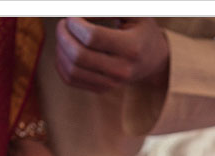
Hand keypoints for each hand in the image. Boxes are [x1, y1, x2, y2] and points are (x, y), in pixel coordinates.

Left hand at [55, 17, 169, 91]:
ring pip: (72, 70)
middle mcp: (122, 70)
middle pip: (79, 55)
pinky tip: (65, 50)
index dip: (75, 23)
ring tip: (64, 36)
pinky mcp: (102, 89)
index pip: (92, 37)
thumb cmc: (140, 29)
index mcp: (132, 48)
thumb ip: (106, 9)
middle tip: (64, 24)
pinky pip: (70, 80)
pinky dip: (61, 63)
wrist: (154, 59)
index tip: (73, 16)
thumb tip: (78, 14)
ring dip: (60, 49)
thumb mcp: (133, 12)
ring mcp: (112, 83)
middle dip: (63, 35)